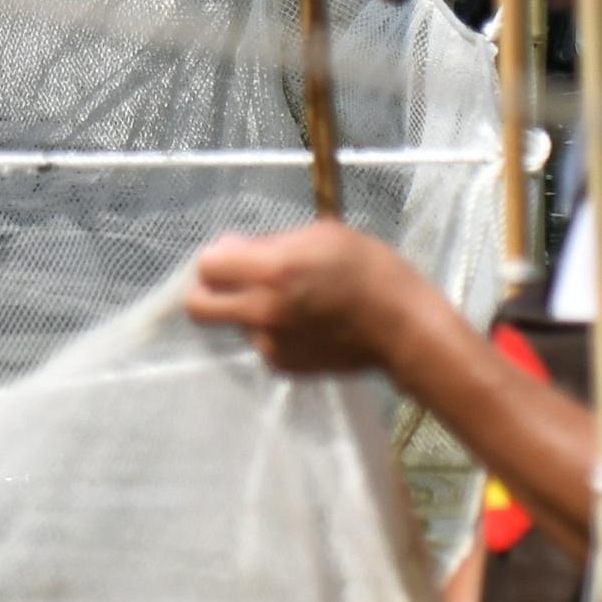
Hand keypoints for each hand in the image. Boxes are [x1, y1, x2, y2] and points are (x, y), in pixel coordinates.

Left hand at [184, 222, 418, 376]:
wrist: (403, 328)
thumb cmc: (370, 271)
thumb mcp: (322, 235)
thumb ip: (270, 242)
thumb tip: (231, 249)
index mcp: (271, 271)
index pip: (206, 266)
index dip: (218, 256)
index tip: (237, 253)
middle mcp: (262, 311)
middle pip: (198, 306)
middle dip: (209, 289)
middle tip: (235, 279)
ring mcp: (270, 343)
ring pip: (233, 323)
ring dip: (247, 309)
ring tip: (291, 301)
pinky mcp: (283, 366)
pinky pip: (260, 342)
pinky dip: (271, 331)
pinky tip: (305, 322)